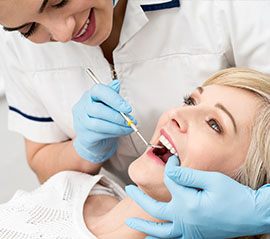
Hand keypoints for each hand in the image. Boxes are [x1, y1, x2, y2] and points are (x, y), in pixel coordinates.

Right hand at [73, 80, 134, 162]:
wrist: (93, 139)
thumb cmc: (102, 118)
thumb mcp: (108, 104)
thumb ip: (112, 94)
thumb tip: (117, 83)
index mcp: (89, 95)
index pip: (98, 91)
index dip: (114, 98)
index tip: (128, 108)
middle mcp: (82, 107)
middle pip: (98, 109)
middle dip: (117, 116)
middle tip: (130, 120)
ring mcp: (81, 123)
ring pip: (98, 124)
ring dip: (117, 126)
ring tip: (129, 127)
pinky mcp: (84, 136)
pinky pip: (100, 134)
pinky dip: (114, 133)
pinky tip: (122, 132)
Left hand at [125, 155, 269, 238]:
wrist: (253, 215)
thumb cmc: (235, 196)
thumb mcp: (212, 179)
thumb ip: (187, 174)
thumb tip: (169, 168)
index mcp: (187, 203)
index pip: (170, 179)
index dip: (170, 166)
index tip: (173, 158)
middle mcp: (184, 219)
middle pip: (154, 208)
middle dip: (140, 198)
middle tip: (129, 189)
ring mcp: (189, 230)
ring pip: (160, 232)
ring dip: (145, 226)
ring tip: (131, 223)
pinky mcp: (195, 236)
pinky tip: (155, 238)